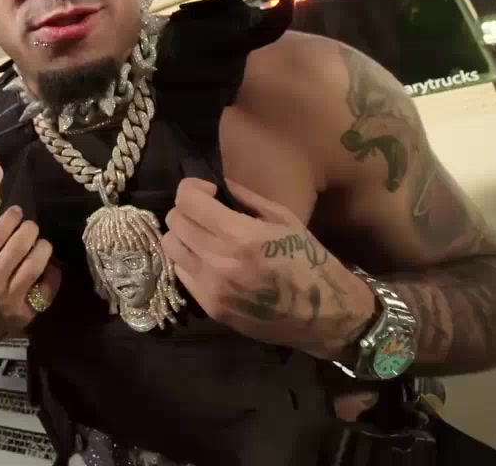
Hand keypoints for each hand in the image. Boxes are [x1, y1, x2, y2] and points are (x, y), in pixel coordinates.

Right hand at [0, 205, 60, 342]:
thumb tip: (16, 218)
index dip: (10, 219)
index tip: (18, 211)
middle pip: (18, 247)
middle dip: (30, 230)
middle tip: (32, 226)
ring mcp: (11, 298)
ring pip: (35, 265)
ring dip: (43, 248)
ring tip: (43, 243)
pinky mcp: (27, 311)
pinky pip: (47, 286)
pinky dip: (53, 272)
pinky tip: (50, 266)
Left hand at [162, 178, 374, 360]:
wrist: (325, 315)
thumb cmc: (309, 261)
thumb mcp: (285, 220)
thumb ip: (247, 198)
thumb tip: (218, 181)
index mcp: (241, 236)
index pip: (188, 201)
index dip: (192, 188)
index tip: (209, 190)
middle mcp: (219, 262)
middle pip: (175, 222)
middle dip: (187, 209)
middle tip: (207, 212)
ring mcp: (211, 288)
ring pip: (170, 247)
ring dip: (183, 235)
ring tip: (204, 235)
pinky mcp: (210, 307)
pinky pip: (181, 273)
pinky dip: (190, 260)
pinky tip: (210, 259)